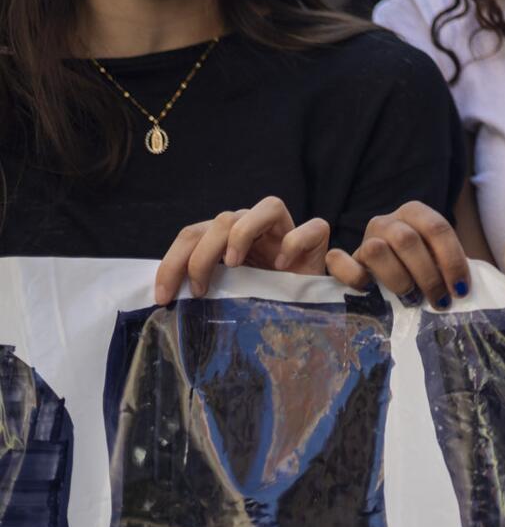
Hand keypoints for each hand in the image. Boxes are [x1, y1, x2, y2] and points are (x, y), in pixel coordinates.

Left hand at [155, 196, 329, 304]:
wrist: (301, 319)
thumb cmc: (257, 307)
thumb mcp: (221, 296)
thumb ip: (201, 286)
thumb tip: (164, 300)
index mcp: (227, 239)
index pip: (193, 234)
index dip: (173, 261)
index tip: (165, 296)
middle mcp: (255, 228)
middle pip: (223, 220)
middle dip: (202, 254)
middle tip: (199, 289)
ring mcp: (288, 231)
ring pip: (268, 207)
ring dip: (243, 234)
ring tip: (235, 265)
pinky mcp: (317, 240)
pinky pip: (312, 227)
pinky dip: (295, 242)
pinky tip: (282, 266)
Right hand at [326, 201, 471, 309]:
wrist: (383, 270)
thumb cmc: (419, 265)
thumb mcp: (437, 258)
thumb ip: (449, 265)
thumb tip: (464, 288)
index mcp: (415, 213)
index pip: (437, 228)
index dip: (452, 260)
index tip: (461, 289)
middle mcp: (388, 221)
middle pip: (407, 240)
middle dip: (428, 275)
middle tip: (439, 300)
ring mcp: (364, 238)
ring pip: (377, 250)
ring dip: (398, 279)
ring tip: (410, 298)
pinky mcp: (344, 258)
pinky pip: (339, 262)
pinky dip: (354, 277)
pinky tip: (369, 291)